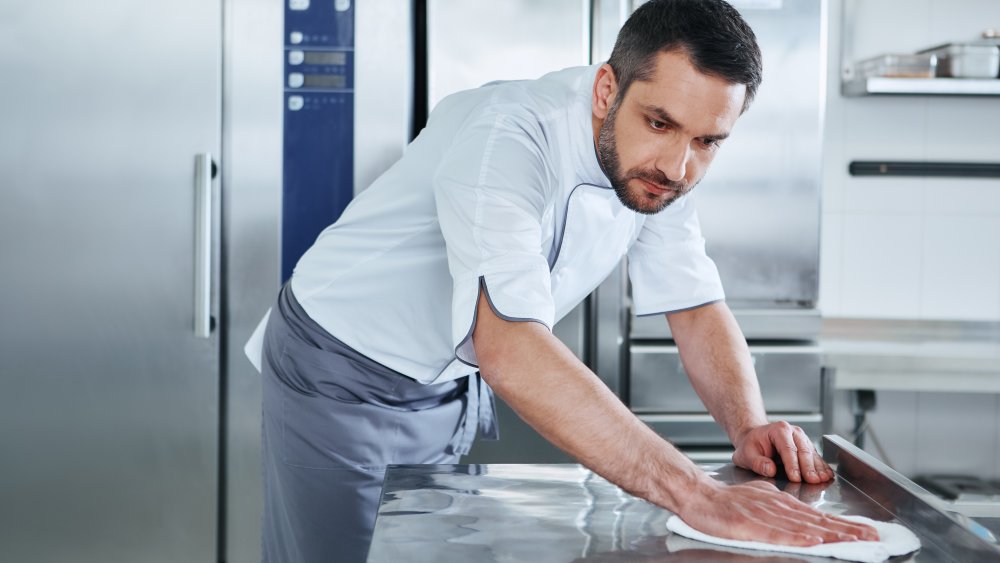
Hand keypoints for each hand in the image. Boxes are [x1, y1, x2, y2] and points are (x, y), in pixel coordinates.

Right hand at [678, 479, 879, 545]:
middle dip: (847, 530)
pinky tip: (813, 541)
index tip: (867, 531)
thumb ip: (781, 508)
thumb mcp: (761, 498)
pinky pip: (777, 534)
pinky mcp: (750, 526)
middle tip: (872, 537)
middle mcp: (779, 508)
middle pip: (818, 521)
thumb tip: (802, 519)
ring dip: (830, 534)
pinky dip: (797, 538)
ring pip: (803, 527)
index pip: (819, 515)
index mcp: (783, 503)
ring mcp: (766, 517)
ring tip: (853, 540)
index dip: (844, 524)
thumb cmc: (727, 501)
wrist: (700, 495)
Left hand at [732, 421, 832, 483]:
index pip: (787, 448)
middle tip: (813, 480)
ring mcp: (801, 438)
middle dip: (808, 467)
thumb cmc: (751, 445)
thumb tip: (769, 469)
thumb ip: (757, 462)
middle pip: (803, 450)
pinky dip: (822, 466)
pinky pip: (816, 456)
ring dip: (818, 467)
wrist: (755, 438)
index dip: (792, 464)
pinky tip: (827, 474)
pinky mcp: (806, 445)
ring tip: (823, 479)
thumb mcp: (746, 454)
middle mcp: (793, 432)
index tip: (795, 478)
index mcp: (778, 430)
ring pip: (812, 453)